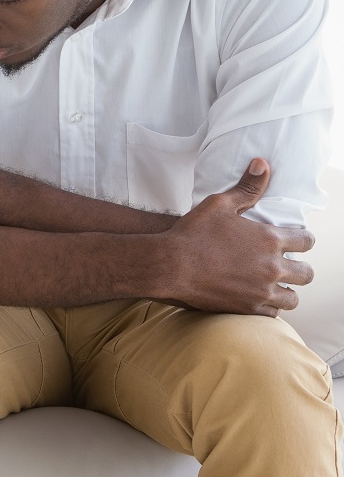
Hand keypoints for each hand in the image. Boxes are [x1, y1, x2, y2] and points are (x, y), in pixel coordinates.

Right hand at [160, 158, 314, 315]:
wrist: (170, 265)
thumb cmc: (193, 233)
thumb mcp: (219, 204)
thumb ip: (246, 187)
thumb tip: (263, 164)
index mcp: (270, 240)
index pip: (307, 241)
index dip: (303, 240)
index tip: (295, 241)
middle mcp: (272, 267)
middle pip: (307, 273)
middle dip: (300, 268)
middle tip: (287, 265)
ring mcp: (262, 291)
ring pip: (293, 297)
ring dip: (287, 290)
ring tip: (275, 285)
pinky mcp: (248, 308)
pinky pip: (273, 313)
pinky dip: (269, 306)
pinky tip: (258, 297)